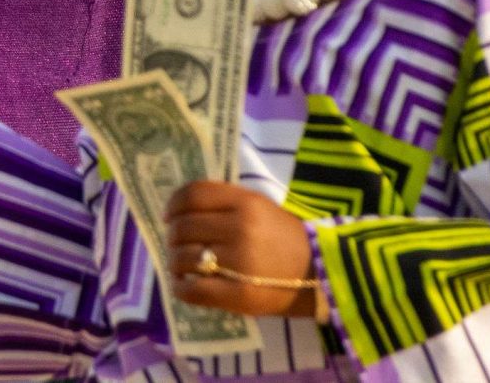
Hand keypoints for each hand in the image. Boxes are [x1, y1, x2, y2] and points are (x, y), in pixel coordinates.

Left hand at [164, 182, 320, 319]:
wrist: (321, 274)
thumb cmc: (285, 239)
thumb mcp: (260, 208)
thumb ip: (225, 204)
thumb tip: (181, 212)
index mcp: (245, 203)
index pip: (193, 194)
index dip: (173, 204)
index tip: (168, 215)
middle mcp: (240, 228)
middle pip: (184, 227)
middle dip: (172, 236)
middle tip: (176, 244)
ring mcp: (239, 263)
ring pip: (183, 258)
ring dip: (174, 262)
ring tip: (179, 267)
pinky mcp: (238, 295)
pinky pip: (193, 291)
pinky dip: (180, 289)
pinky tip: (183, 286)